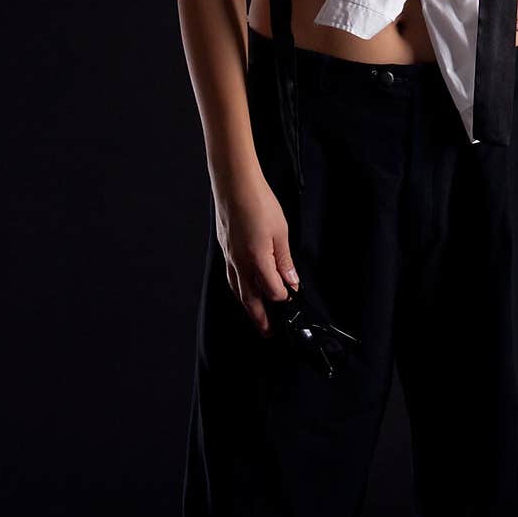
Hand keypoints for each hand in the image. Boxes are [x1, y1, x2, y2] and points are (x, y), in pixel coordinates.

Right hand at [212, 175, 300, 339]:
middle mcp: (240, 263)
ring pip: (237, 290)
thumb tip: (290, 281)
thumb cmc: (258, 202)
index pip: (272, 291)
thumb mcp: (280, 231)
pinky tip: (242, 288)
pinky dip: (238, 289)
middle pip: (250, 299)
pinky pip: (230, 277)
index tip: (292, 301)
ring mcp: (229, 257)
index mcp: (256, 260)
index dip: (283, 299)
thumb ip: (284, 260)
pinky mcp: (224, 249)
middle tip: (268, 332)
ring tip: (255, 316)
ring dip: (247, 306)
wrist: (233, 184)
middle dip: (260, 318)